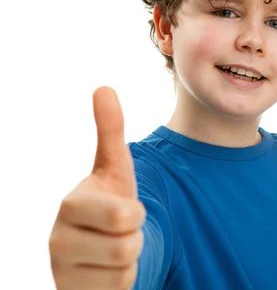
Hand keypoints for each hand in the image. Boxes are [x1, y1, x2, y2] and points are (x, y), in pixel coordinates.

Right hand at [49, 87, 145, 289]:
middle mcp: (58, 242)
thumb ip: (110, 131)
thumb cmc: (108, 204)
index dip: (136, 214)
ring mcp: (63, 274)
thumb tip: (103, 87)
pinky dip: (122, 283)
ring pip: (126, 272)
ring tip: (111, 249)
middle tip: (119, 231)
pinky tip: (105, 274)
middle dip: (134, 237)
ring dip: (130, 261)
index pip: (126, 215)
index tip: (121, 210)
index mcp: (71, 205)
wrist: (94, 249)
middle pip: (128, 247)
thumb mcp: (114, 169)